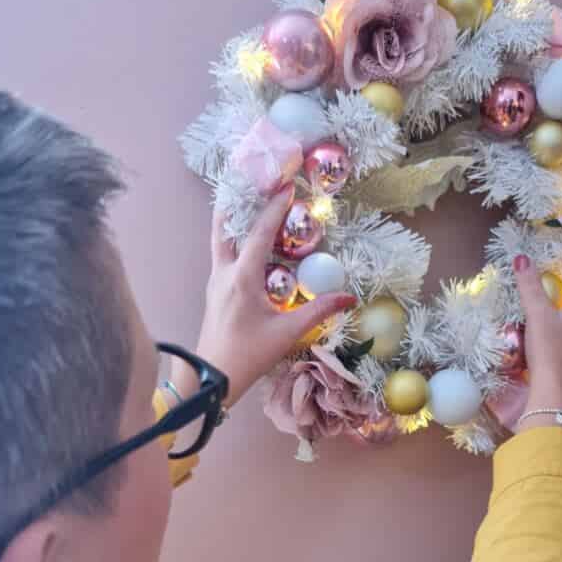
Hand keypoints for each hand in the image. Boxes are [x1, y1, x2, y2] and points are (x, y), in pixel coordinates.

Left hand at [177, 187, 355, 406]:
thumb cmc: (249, 354)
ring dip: (232, 219)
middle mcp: (224, 272)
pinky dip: (233, 240)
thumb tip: (349, 297)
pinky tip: (247, 244)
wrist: (212, 377)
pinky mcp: (215, 292)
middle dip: (241, 203)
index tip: (287, 187)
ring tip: (246, 203)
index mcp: (242, 277)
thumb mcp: (289, 333)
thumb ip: (319, 311)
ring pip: (220, 240)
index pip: (260, 233)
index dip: (275, 209)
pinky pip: (223, 255)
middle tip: (254, 184)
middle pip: (226, 227)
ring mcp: (215, 281)